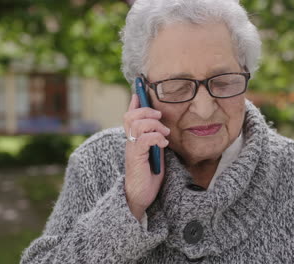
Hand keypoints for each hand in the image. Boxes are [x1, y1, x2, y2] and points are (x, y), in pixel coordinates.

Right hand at [123, 94, 169, 220]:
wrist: (140, 196)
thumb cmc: (148, 175)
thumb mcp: (154, 152)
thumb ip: (155, 137)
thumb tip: (160, 124)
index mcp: (133, 139)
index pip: (129, 115)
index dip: (134, 101)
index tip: (139, 90)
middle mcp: (129, 141)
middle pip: (130, 115)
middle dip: (147, 111)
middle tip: (160, 117)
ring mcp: (131, 149)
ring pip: (137, 124)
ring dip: (154, 125)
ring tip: (164, 134)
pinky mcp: (136, 157)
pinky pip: (144, 139)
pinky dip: (156, 138)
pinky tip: (163, 145)